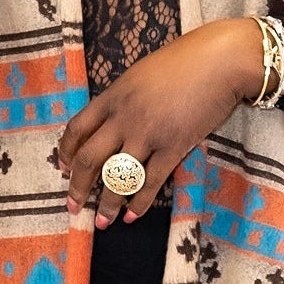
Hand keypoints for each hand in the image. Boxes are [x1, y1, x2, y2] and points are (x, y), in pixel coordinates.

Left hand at [58, 20, 267, 227]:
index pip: (77, 129)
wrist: (220, 61)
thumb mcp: (140, 75)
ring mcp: (148, 134)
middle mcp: (124, 118)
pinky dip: (139, 203)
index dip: (67, 152)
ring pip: (117, 178)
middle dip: (78, 188)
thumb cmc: (184, 61)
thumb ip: (123, 99)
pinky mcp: (173, 148)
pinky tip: (132, 216)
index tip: (63, 169)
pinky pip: (150, 183)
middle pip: (89, 159)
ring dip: (107, 205)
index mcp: (113, 97)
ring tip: (102, 222)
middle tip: (73, 206)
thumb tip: (113, 121)